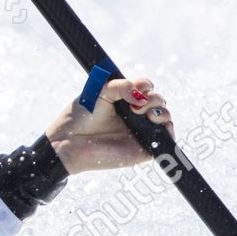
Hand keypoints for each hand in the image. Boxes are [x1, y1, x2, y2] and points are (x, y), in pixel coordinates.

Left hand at [44, 77, 174, 174]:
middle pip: (158, 101)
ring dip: (161, 111)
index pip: (145, 88)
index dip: (145, 85)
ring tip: (143, 113)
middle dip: (153, 98)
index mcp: (125, 100)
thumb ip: (121, 86)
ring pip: (165, 118)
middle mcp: (135, 116)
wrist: (69, 141)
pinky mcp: (144, 150)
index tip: (136, 87)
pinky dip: (168, 131)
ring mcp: (140, 132)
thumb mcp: (99, 91)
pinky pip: (166, 141)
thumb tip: (141, 93)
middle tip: (135, 105)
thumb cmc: (80, 116)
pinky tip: (154, 123)